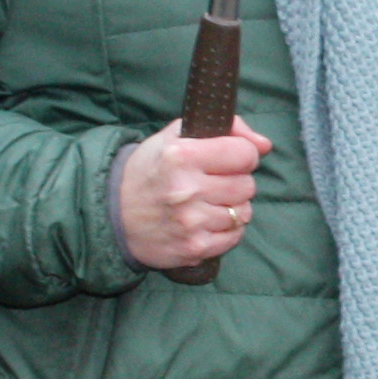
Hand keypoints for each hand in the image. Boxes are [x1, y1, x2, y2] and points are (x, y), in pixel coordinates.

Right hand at [118, 121, 270, 270]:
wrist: (113, 214)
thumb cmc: (149, 170)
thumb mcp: (177, 136)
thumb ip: (226, 129)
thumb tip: (265, 145)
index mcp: (181, 156)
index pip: (244, 154)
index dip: (241, 155)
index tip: (228, 159)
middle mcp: (186, 191)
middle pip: (247, 185)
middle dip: (236, 182)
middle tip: (214, 183)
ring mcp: (191, 223)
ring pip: (245, 212)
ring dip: (233, 207)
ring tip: (209, 203)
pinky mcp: (194, 248)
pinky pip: (235, 237)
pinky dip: (227, 230)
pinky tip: (207, 222)